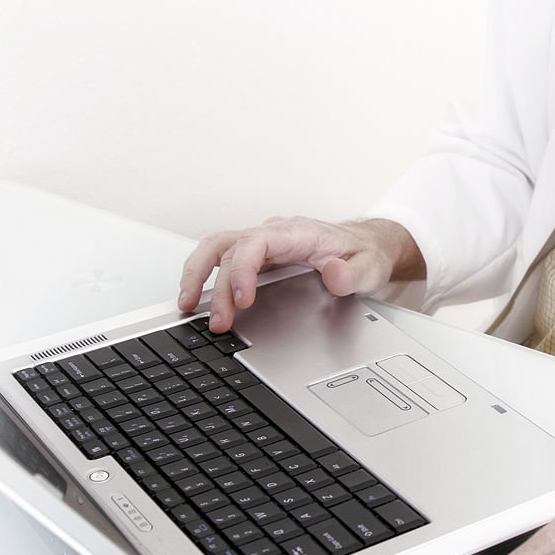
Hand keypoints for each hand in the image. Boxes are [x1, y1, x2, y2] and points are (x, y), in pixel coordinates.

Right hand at [177, 217, 423, 332]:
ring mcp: (263, 243)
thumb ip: (352, 274)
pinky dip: (204, 276)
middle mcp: (274, 234)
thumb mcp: (368, 267)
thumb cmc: (362, 255)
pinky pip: (221, 259)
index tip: (242, 299)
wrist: (365, 246)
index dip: (243, 270)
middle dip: (216, 284)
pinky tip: (197, 299)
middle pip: (229, 247)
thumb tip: (334, 275)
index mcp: (297, 233)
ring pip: (216, 248)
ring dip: (197, 275)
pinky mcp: (257, 255)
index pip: (257, 243)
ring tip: (186, 306)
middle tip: (217, 320)